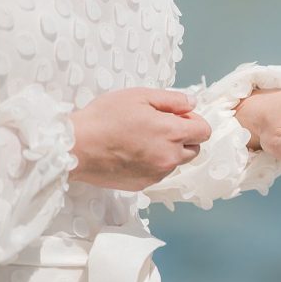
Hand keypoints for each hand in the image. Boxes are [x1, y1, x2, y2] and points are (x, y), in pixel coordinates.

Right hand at [69, 88, 211, 190]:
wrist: (76, 147)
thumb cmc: (105, 117)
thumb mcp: (140, 95)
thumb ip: (172, 100)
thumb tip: (192, 103)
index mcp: (172, 134)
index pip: (204, 131)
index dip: (193, 121)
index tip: (177, 116)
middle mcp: (168, 158)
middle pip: (193, 149)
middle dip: (184, 137)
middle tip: (160, 126)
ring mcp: (155, 174)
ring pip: (175, 163)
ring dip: (168, 151)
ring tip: (143, 138)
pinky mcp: (141, 185)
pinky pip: (158, 173)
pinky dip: (153, 163)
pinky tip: (133, 152)